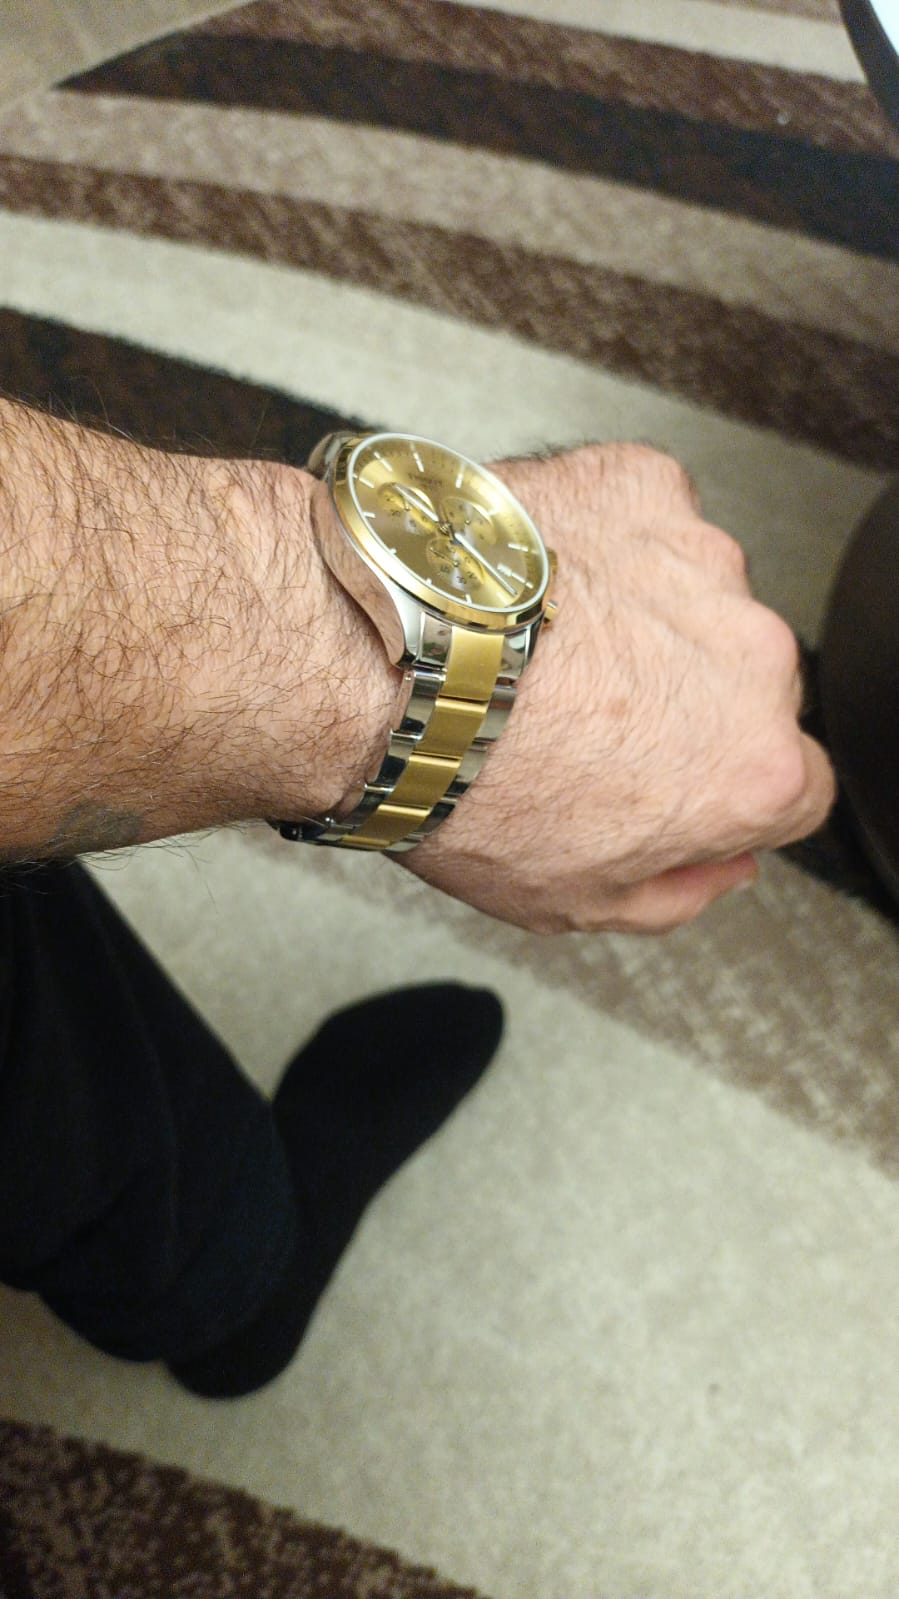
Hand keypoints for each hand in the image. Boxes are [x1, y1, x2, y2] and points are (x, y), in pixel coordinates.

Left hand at [403, 443, 834, 932]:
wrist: (372, 660)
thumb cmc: (455, 776)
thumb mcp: (574, 901)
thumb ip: (677, 892)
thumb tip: (716, 868)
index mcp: (750, 766)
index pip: (793, 787)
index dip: (724, 793)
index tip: (671, 786)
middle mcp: (748, 655)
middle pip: (747, 686)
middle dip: (684, 704)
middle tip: (582, 721)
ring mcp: (697, 559)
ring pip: (696, 597)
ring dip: (642, 619)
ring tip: (541, 648)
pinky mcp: (639, 486)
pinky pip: (643, 521)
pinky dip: (599, 545)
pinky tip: (533, 586)